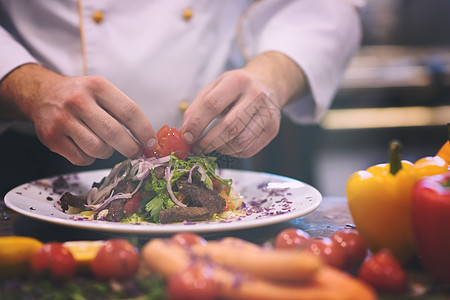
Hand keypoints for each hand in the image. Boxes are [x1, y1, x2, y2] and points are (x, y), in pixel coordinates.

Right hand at [0, 64, 155, 164]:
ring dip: (107, 152)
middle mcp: (78, 101)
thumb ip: (122, 111)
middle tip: (135, 152)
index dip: (144, 131)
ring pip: (98, 149)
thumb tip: (147, 139)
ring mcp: (62, 120)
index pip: (129, 112)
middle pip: (114, 133)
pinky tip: (87, 147)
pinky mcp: (51, 138)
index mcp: (97, 86)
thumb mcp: (101, 91)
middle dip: (130, 148)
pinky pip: (82, 159)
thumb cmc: (80, 96)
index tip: (151, 143)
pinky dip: (90, 158)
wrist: (41, 94)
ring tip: (105, 144)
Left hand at [181, 51, 306, 157]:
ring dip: (220, 148)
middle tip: (197, 148)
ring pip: (240, 141)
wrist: (267, 84)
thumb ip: (197, 107)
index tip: (187, 136)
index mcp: (237, 81)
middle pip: (229, 127)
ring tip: (212, 145)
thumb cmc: (236, 87)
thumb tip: (186, 132)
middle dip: (208, 142)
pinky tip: (227, 145)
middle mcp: (256, 96)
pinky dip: (233, 152)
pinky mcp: (273, 129)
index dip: (197, 124)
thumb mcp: (215, 87)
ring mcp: (267, 114)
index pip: (212, 105)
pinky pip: (248, 149)